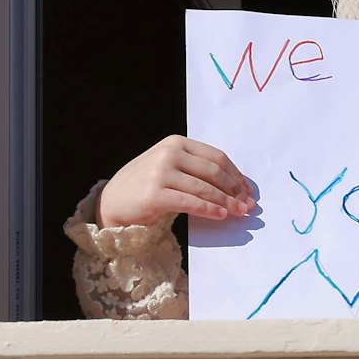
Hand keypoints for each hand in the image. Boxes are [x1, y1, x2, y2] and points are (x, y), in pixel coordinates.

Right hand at [96, 135, 254, 228]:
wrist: (110, 202)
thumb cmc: (145, 185)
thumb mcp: (170, 166)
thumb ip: (196, 168)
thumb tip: (235, 185)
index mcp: (176, 143)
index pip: (216, 157)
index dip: (236, 174)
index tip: (248, 189)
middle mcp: (169, 153)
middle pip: (214, 171)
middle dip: (235, 189)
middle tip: (248, 204)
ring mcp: (160, 172)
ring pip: (204, 188)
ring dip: (226, 202)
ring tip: (239, 212)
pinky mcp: (155, 194)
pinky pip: (191, 202)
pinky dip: (209, 209)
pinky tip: (221, 215)